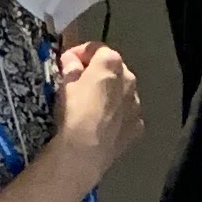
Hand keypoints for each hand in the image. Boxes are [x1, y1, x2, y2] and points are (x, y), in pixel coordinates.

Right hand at [53, 41, 143, 184]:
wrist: (84, 152)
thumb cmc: (72, 112)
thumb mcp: (64, 85)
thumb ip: (70, 69)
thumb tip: (71, 61)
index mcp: (111, 63)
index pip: (96, 49)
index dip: (80, 53)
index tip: (67, 62)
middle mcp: (129, 80)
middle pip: (114, 70)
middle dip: (98, 74)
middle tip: (79, 85)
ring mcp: (135, 105)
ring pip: (123, 94)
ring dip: (110, 96)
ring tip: (92, 109)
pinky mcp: (137, 128)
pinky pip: (126, 116)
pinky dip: (117, 117)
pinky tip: (103, 127)